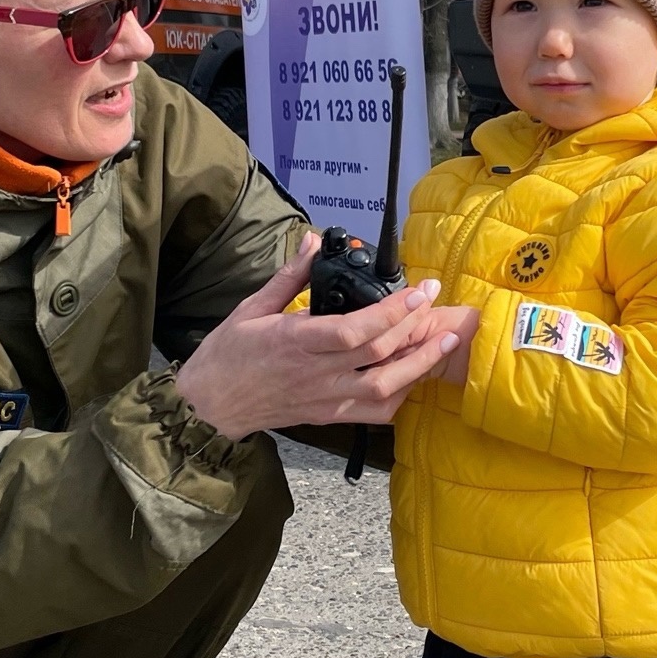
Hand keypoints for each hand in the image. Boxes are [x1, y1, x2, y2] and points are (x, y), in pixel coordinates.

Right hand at [176, 231, 475, 438]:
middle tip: (436, 302)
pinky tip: (416, 374)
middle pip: (379, 354)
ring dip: (420, 364)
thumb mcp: (253, 307)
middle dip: (415, 327)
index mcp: (296, 342)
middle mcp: (316, 373)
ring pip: (385, 388)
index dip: (392, 311)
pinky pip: (375, 413)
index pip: (355, 331)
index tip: (418, 291)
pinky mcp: (329, 415)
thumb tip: (313, 241)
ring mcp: (326, 398)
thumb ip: (290, 275)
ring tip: (445, 340)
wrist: (210, 406)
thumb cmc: (228, 355)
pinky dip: (402, 395)